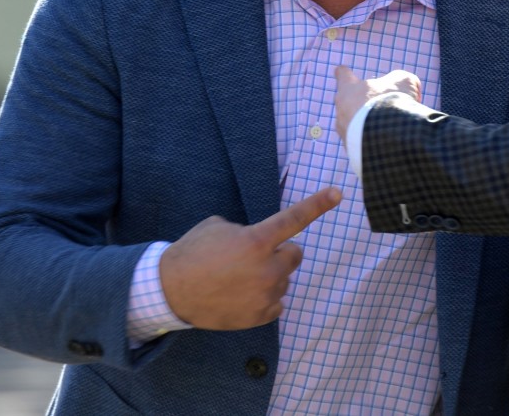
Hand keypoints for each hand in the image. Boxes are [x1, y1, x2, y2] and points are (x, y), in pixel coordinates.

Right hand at [158, 187, 341, 329]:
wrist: (171, 291)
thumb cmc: (193, 252)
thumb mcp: (219, 227)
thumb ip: (247, 231)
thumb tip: (260, 242)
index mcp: (257, 240)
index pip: (294, 218)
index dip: (318, 204)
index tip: (337, 193)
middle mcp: (267, 267)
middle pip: (295, 254)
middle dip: (280, 252)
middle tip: (254, 256)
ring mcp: (266, 294)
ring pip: (284, 279)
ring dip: (269, 277)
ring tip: (238, 279)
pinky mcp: (261, 316)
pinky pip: (277, 303)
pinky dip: (264, 299)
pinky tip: (242, 296)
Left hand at [333, 66, 421, 140]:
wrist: (388, 137)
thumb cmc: (393, 102)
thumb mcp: (404, 82)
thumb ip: (401, 80)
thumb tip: (404, 89)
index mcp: (348, 89)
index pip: (343, 75)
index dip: (346, 74)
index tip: (345, 72)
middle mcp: (341, 110)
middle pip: (348, 103)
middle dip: (364, 105)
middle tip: (384, 107)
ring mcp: (344, 132)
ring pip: (354, 125)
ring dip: (369, 125)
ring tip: (389, 128)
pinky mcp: (352, 151)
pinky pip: (361, 143)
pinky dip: (372, 142)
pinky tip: (388, 142)